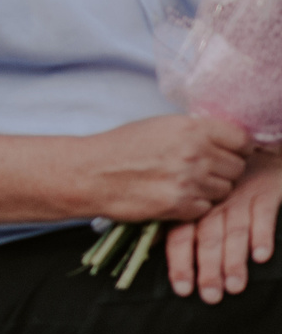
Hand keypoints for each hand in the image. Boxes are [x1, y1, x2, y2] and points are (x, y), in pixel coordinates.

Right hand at [84, 113, 250, 222]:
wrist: (91, 173)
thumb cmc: (120, 147)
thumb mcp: (158, 126)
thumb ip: (194, 132)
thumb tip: (223, 140)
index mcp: (191, 128)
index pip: (241, 139)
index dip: (237, 147)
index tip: (228, 151)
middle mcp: (195, 153)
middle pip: (237, 167)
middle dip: (223, 170)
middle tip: (199, 169)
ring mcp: (190, 181)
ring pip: (224, 190)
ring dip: (209, 189)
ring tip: (183, 182)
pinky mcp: (181, 206)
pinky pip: (206, 208)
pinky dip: (194, 205)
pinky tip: (173, 195)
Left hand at [167, 149, 281, 302]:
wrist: (256, 144)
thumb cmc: (222, 172)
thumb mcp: (200, 192)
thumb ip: (179, 215)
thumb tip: (151, 241)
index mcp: (195, 203)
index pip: (182, 234)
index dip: (181, 261)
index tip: (182, 289)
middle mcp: (215, 202)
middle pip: (208, 237)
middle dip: (209, 268)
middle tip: (209, 296)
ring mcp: (240, 197)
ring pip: (234, 230)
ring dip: (234, 259)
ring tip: (234, 286)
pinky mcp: (265, 191)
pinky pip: (262, 214)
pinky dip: (261, 234)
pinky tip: (260, 256)